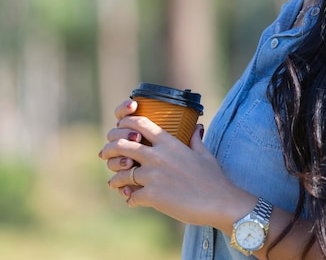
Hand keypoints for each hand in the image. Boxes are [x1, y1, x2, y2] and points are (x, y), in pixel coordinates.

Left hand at [99, 102, 250, 229]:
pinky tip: (132, 201)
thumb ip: (195, 140)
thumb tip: (197, 127)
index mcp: (169, 142)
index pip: (139, 123)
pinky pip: (131, 196)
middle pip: (121, 144)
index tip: (118, 128)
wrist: (220, 202)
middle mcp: (157, 155)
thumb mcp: (205, 154)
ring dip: (116, 179)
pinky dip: (130, 199)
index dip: (124, 123)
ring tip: (115, 183)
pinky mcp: (152, 196)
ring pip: (121, 173)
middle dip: (109, 149)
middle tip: (105, 155)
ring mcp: (153, 176)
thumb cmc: (214, 179)